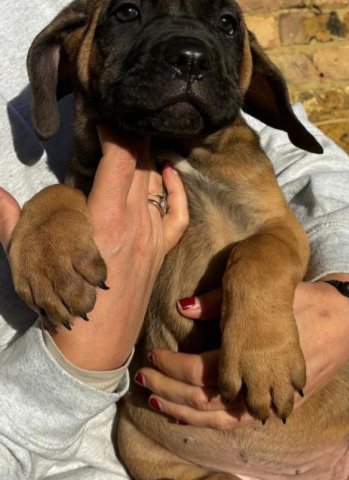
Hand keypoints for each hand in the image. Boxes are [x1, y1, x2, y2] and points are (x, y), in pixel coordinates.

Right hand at [1, 127, 188, 370]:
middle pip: (142, 164)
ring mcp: (152, 238)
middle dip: (131, 135)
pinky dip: (176, 190)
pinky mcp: (161, 251)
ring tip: (134, 137)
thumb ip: (11, 222)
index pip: (121, 159)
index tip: (105, 113)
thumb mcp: (30, 259)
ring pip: (156, 183)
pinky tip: (168, 172)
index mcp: (106, 219)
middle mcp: (136, 223)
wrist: (94, 343)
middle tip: (119, 119)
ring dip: (146, 157)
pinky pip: (178, 214)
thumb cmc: (61, 302)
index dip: (116, 129)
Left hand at [136, 273, 348, 427]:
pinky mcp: (283, 402)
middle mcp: (260, 382)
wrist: (344, 318)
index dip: (171, 368)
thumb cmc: (303, 301)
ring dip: (186, 413)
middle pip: (205, 402)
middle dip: (170, 394)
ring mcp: (274, 397)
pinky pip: (242, 421)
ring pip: (222, 419)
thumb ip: (221, 302)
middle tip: (144, 381)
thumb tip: (181, 306)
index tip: (152, 357)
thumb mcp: (265, 295)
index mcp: (252, 354)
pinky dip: (214, 422)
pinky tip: (193, 418)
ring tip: (160, 403)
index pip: (201, 372)